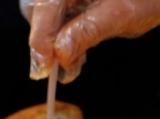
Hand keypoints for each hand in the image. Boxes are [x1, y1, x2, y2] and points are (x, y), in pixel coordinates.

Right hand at [23, 0, 159, 82]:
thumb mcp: (122, 15)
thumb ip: (89, 31)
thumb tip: (61, 53)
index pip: (45, 6)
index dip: (40, 38)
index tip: (43, 68)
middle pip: (37, 9)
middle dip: (44, 41)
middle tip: (54, 70)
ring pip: (45, 13)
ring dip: (53, 42)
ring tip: (72, 64)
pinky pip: (58, 14)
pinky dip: (63, 35)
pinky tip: (74, 53)